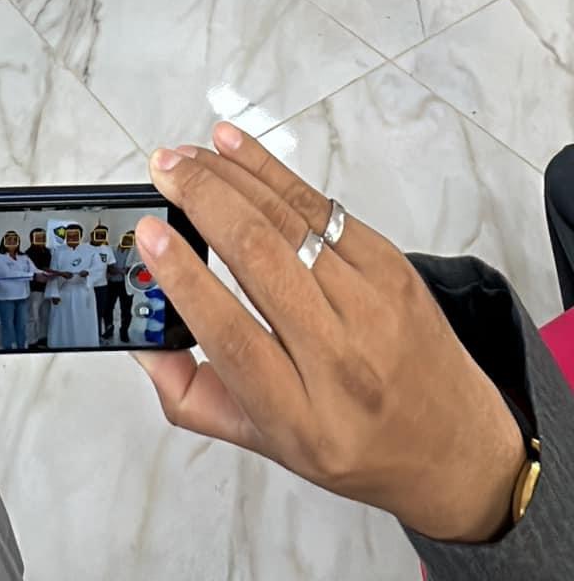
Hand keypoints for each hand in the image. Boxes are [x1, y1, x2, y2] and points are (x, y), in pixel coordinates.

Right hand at [133, 126, 526, 544]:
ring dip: (231, 177)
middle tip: (163, 173)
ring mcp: (374, 307)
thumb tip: (142, 339)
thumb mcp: (268, 445)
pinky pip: (322, 208)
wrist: (455, 446)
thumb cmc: (359, 444)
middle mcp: (342, 359)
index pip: (233, 336)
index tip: (150, 234)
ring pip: (291, 222)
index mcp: (302, 416)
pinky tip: (234, 150)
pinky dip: (272, 171)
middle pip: (262, 259)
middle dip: (204, 201)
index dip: (185, 279)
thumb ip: (194, 397)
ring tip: (187, 158)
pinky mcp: (393, 266)